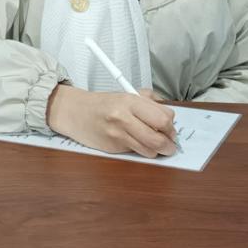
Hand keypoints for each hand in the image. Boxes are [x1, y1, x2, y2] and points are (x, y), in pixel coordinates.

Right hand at [47, 85, 176, 157]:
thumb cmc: (103, 104)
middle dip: (169, 144)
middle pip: (158, 138)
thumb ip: (149, 101)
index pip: (163, 118)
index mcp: (130, 101)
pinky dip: (142, 151)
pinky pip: (136, 153)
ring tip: (156, 145)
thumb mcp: (127, 94)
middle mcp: (123, 118)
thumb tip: (169, 114)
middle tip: (170, 143)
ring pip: (149, 150)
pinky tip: (138, 143)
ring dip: (157, 150)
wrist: (76, 112)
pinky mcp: (112, 148)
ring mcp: (117, 135)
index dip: (171, 126)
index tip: (171, 129)